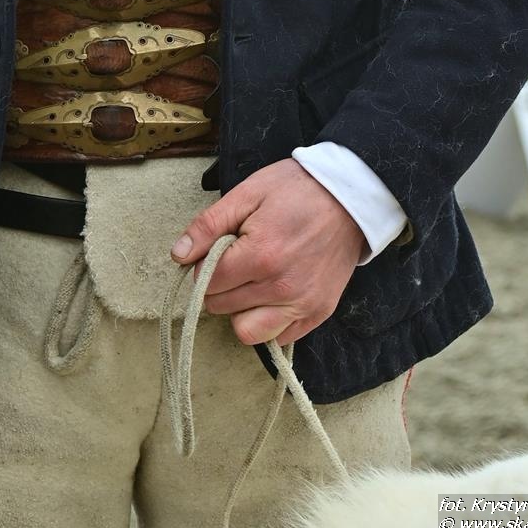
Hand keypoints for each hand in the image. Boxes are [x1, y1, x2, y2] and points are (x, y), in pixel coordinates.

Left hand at [170, 158, 366, 346]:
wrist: (350, 197)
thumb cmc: (296, 189)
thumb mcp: (248, 193)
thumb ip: (209, 225)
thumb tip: (177, 255)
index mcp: (260, 256)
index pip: (208, 282)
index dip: (203, 265)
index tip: (217, 250)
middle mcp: (281, 288)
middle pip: (222, 306)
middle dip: (219, 284)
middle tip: (236, 260)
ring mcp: (302, 304)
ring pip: (247, 331)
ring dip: (240, 309)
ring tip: (250, 282)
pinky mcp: (318, 313)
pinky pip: (279, 337)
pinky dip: (268, 321)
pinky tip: (271, 293)